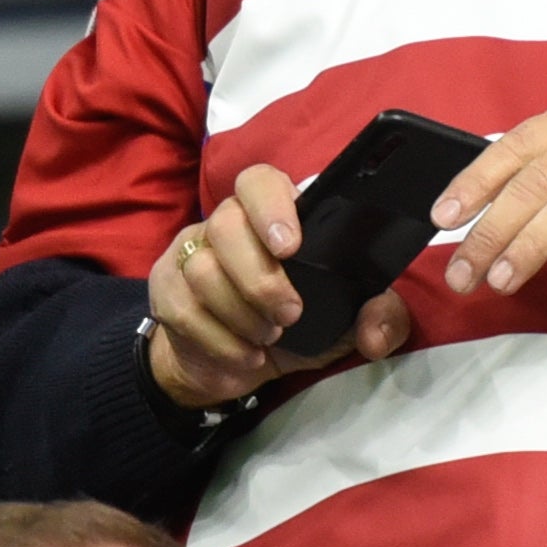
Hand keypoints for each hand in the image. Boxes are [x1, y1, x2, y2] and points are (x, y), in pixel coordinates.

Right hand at [146, 164, 412, 409]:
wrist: (236, 364)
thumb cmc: (297, 327)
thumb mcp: (346, 324)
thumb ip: (380, 318)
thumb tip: (375, 333)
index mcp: (274, 215)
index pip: (261, 182)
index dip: (272, 207)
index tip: (291, 247)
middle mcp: (227, 223)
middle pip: (227, 225)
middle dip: (261, 279)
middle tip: (289, 315)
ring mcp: (190, 253)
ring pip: (204, 272)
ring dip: (242, 315)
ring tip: (267, 337)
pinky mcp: (166, 288)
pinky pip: (184, 309)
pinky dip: (221, 341)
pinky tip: (244, 353)